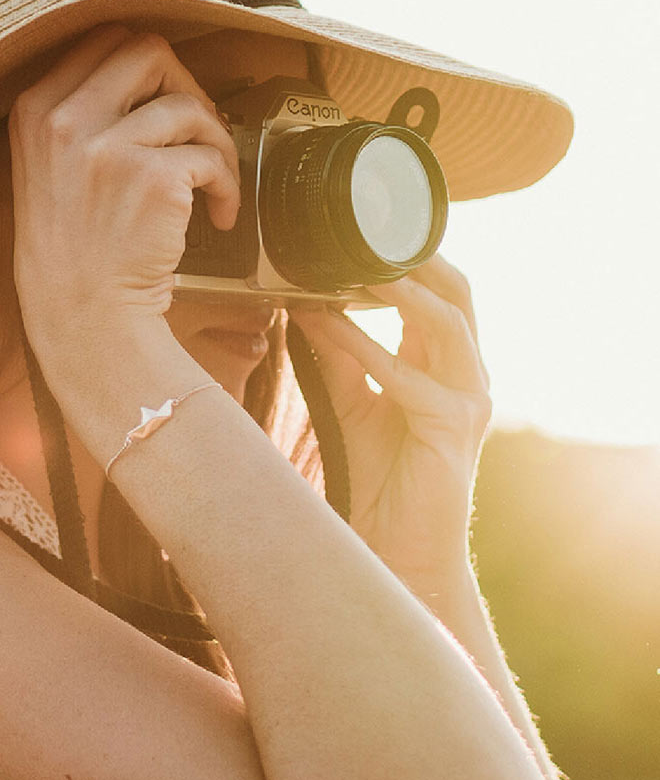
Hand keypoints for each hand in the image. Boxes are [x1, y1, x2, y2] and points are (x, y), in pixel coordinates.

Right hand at [8, 24, 239, 360]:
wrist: (83, 314)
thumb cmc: (75, 247)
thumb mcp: (48, 166)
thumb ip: (80, 112)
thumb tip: (150, 74)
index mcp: (36, 107)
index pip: (103, 39)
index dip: (148, 66)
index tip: (163, 100)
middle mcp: (65, 119)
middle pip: (148, 50)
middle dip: (184, 85)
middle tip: (194, 130)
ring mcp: (108, 148)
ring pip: (190, 105)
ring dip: (216, 143)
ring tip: (211, 184)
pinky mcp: (153, 180)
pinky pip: (211, 156)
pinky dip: (227, 185)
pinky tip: (218, 215)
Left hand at [289, 256, 491, 585]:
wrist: (401, 548)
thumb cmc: (383, 478)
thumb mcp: (355, 403)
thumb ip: (342, 357)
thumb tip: (310, 309)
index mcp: (448, 369)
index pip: (442, 298)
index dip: (411, 262)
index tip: (363, 236)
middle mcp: (468, 378)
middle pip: (458, 296)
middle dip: (420, 259)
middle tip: (371, 232)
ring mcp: (469, 402)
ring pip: (445, 324)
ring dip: (400, 292)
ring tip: (359, 266)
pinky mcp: (453, 429)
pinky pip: (407, 376)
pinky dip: (366, 346)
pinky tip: (330, 327)